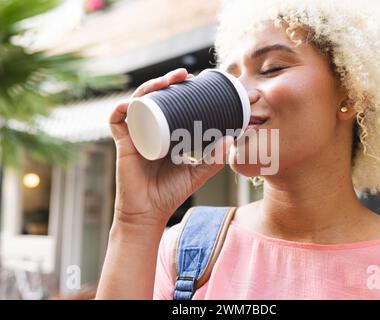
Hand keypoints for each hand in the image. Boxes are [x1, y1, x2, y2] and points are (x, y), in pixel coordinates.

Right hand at [109, 68, 232, 226]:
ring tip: (168, 81)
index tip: (197, 81)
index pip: (171, 104)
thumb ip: (214, 159)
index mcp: (165, 133)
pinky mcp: (123, 144)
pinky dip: (121, 108)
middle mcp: (149, 129)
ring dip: (150, 87)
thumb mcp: (197, 173)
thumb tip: (232, 138)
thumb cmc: (171, 193)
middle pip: (155, 98)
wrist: (149, 213)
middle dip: (167, 81)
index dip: (180, 89)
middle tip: (186, 75)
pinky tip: (134, 102)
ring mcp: (135, 134)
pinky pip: (116, 120)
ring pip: (138, 102)